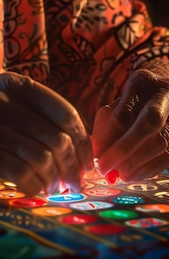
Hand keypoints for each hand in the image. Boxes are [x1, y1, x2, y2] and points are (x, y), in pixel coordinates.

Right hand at [0, 73, 92, 195]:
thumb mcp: (12, 104)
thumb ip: (43, 117)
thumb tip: (83, 149)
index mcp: (18, 84)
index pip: (64, 112)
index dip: (81, 141)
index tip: (86, 161)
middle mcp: (3, 100)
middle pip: (55, 138)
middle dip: (71, 166)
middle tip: (74, 182)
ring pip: (40, 157)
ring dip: (53, 178)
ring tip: (54, 186)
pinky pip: (19, 172)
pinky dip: (34, 185)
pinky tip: (36, 188)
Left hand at [92, 62, 168, 180]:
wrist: (162, 98)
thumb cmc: (133, 103)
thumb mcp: (117, 103)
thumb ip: (106, 124)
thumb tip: (97, 153)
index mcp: (143, 82)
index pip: (125, 110)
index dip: (109, 136)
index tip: (96, 155)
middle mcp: (165, 95)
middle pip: (149, 122)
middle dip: (125, 149)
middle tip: (105, 168)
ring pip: (161, 142)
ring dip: (136, 163)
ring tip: (117, 174)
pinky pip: (167, 157)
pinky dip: (147, 170)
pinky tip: (131, 176)